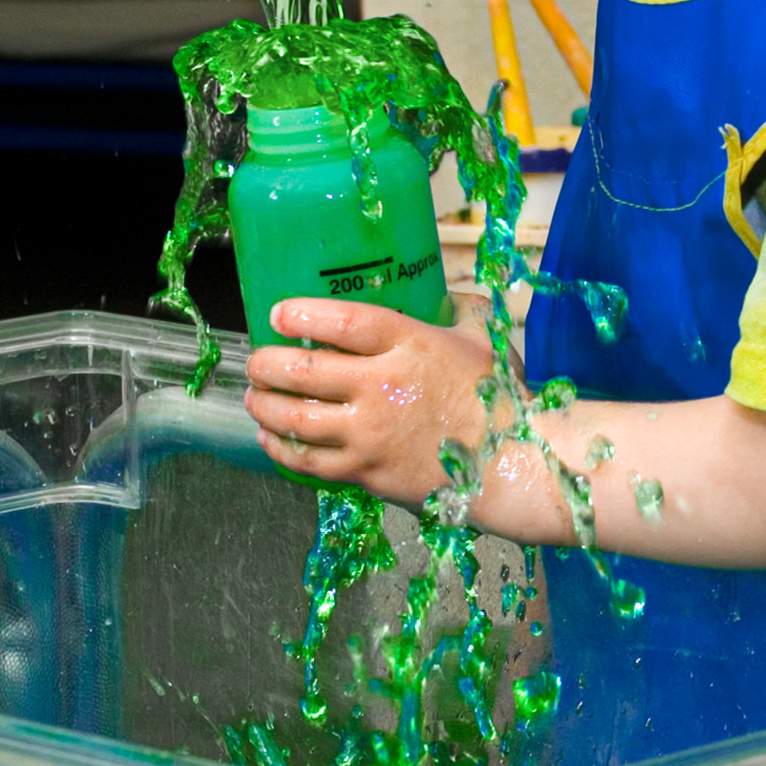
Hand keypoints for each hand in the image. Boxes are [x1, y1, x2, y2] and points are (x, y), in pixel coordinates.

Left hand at [244, 298, 498, 504]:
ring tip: (254, 395)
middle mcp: (381, 387)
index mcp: (410, 345)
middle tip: (256, 360)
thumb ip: (458, 310)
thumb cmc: (499, 398)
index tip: (279, 314)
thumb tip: (442, 294)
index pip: (342, 321)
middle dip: (266, 363)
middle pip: (303, 370)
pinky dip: (279, 447)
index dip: (303, 315)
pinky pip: (307, 461)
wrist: (510, 465)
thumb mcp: (484, 338)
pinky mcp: (366, 472)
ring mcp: (370, 434)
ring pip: (294, 417)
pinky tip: (269, 436)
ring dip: (264, 404)